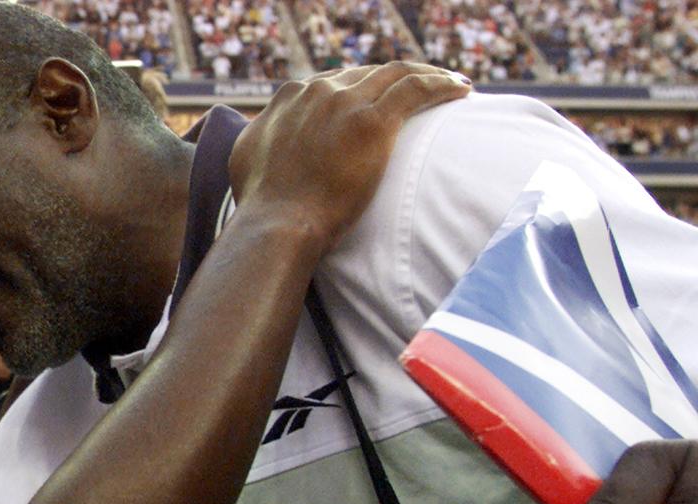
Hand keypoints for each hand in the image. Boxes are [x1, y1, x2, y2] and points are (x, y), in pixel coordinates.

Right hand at [229, 62, 470, 258]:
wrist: (278, 224)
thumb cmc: (263, 205)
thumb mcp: (247, 158)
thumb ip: (260, 137)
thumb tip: (261, 134)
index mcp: (288, 97)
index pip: (335, 81)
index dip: (361, 87)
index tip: (379, 98)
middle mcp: (316, 91)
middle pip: (368, 74)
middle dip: (396, 80)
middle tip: (421, 93)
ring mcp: (344, 102)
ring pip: (397, 73)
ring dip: (428, 74)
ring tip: (451, 84)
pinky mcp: (372, 120)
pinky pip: (416, 89)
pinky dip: (442, 84)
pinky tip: (462, 89)